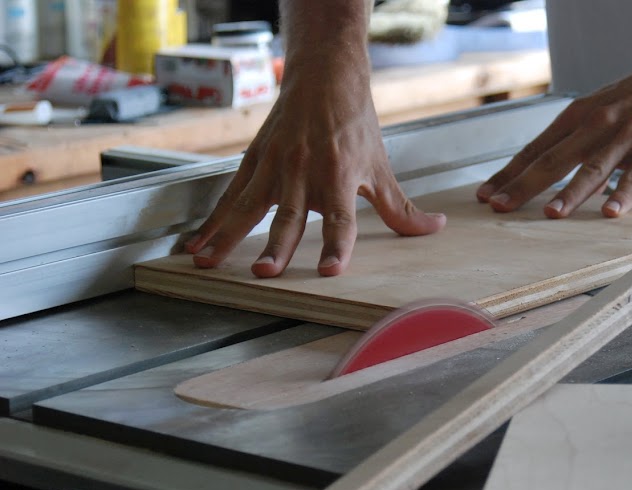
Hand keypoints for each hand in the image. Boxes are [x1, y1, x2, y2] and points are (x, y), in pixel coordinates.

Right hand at [185, 56, 445, 277]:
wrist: (324, 76)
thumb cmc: (354, 124)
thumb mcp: (380, 166)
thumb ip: (399, 207)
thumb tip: (434, 228)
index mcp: (339, 177)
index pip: (340, 220)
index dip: (336, 246)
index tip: (330, 270)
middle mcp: (304, 174)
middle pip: (289, 217)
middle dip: (276, 246)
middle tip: (264, 272)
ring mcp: (274, 167)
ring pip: (247, 207)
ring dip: (226, 236)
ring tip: (206, 262)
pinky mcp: (253, 161)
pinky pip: (230, 196)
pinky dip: (212, 220)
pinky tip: (197, 242)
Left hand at [476, 54, 631, 218]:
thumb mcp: (598, 111)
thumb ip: (574, 142)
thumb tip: (550, 175)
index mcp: (576, 117)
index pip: (534, 150)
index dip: (508, 173)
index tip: (485, 195)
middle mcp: (594, 125)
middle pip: (552, 161)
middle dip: (523, 186)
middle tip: (499, 208)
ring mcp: (624, 137)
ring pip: (591, 169)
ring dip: (570, 194)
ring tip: (550, 214)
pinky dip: (623, 194)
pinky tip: (611, 212)